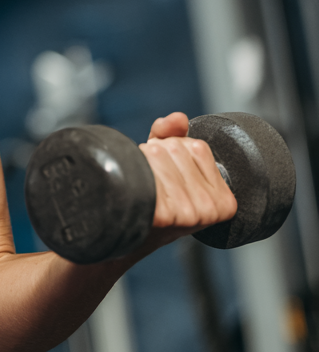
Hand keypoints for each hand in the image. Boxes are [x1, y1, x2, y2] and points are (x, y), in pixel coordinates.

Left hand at [138, 112, 237, 248]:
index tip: (171, 175)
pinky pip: (147, 167)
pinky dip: (135, 170)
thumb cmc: (153, 198)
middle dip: (158, 155)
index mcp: (225, 201)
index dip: (175, 151)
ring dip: (144, 161)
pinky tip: (138, 190)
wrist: (127, 233)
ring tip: (145, 185)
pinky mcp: (167, 213)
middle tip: (154, 182)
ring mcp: (190, 213)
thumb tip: (178, 118)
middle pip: (175, 147)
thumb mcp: (169, 166)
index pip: (197, 146)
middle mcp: (211, 208)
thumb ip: (173, 136)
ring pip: (158, 152)